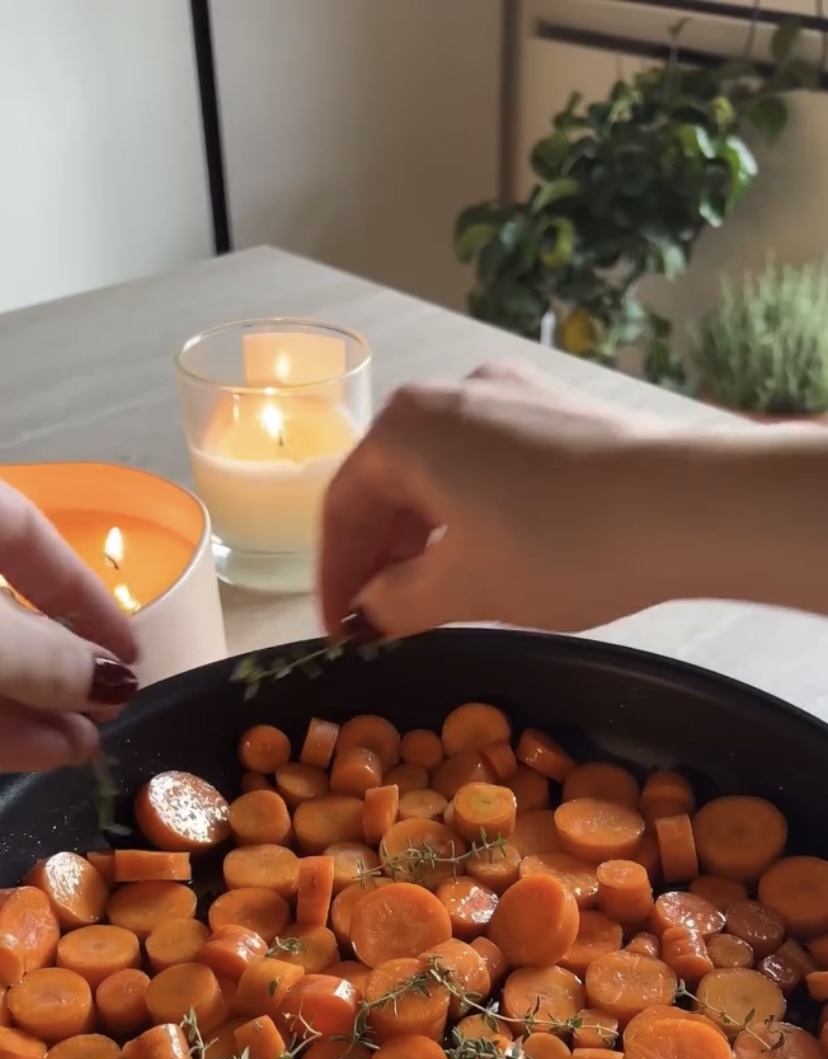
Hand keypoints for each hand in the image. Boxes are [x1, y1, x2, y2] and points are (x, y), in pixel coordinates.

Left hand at [0, 480, 138, 772]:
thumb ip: (47, 657)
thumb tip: (113, 683)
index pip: (26, 531)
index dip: (83, 591)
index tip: (131, 649)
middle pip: (2, 607)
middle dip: (60, 666)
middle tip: (110, 712)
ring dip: (35, 705)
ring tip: (84, 748)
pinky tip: (39, 754)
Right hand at [319, 362, 670, 640]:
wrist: (687, 505)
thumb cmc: (559, 547)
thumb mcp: (464, 590)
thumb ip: (397, 602)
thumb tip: (370, 608)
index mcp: (405, 428)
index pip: (344, 507)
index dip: (335, 577)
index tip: (340, 632)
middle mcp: (449, 394)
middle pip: (390, 483)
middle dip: (380, 557)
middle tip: (382, 621)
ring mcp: (509, 395)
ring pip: (441, 474)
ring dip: (426, 539)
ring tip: (434, 599)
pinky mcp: (557, 413)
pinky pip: (488, 466)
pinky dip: (471, 515)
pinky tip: (492, 559)